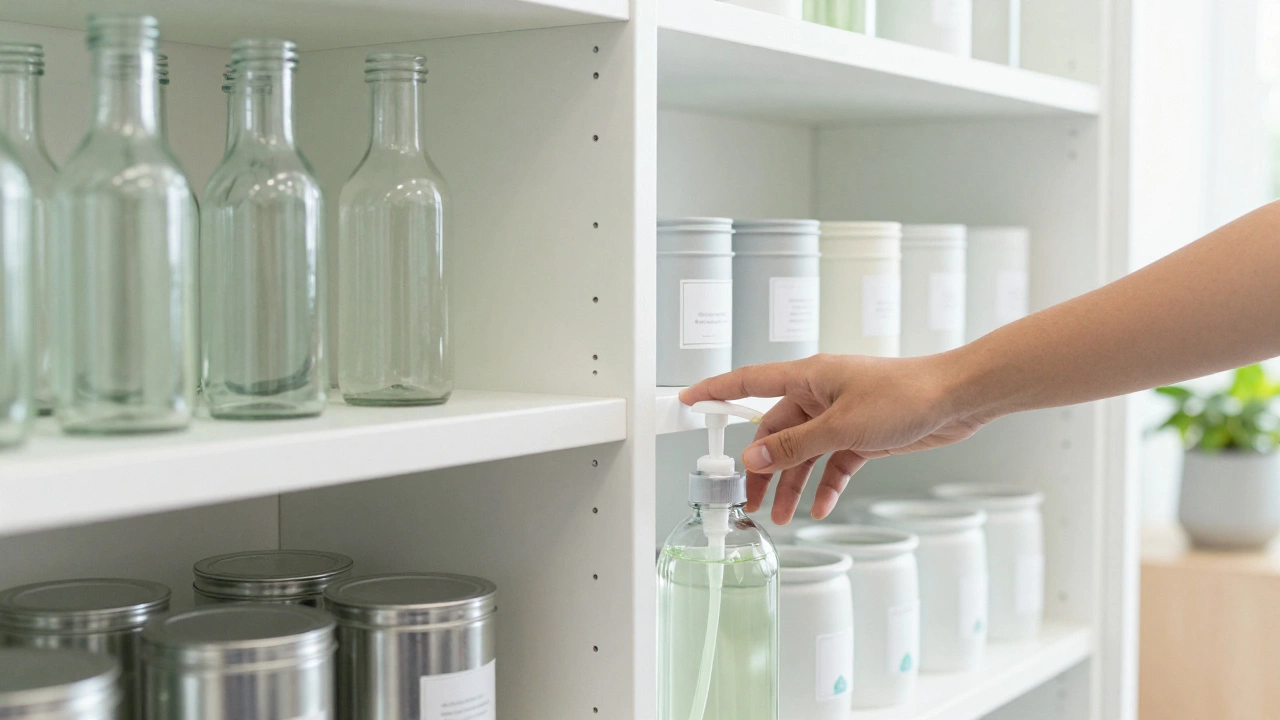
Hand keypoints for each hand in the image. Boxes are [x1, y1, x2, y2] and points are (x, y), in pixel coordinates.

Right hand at [679, 353, 988, 523]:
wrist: (956, 399)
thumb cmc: (905, 395)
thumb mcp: (841, 426)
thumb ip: (794, 446)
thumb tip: (753, 458)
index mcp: (808, 377)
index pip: (749, 382)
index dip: (716, 390)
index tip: (689, 400)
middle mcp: (820, 394)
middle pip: (775, 432)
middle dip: (761, 468)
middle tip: (749, 500)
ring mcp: (840, 416)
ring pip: (803, 454)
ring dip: (792, 484)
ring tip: (782, 516)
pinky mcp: (861, 435)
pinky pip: (832, 464)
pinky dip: (825, 486)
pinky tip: (819, 507)